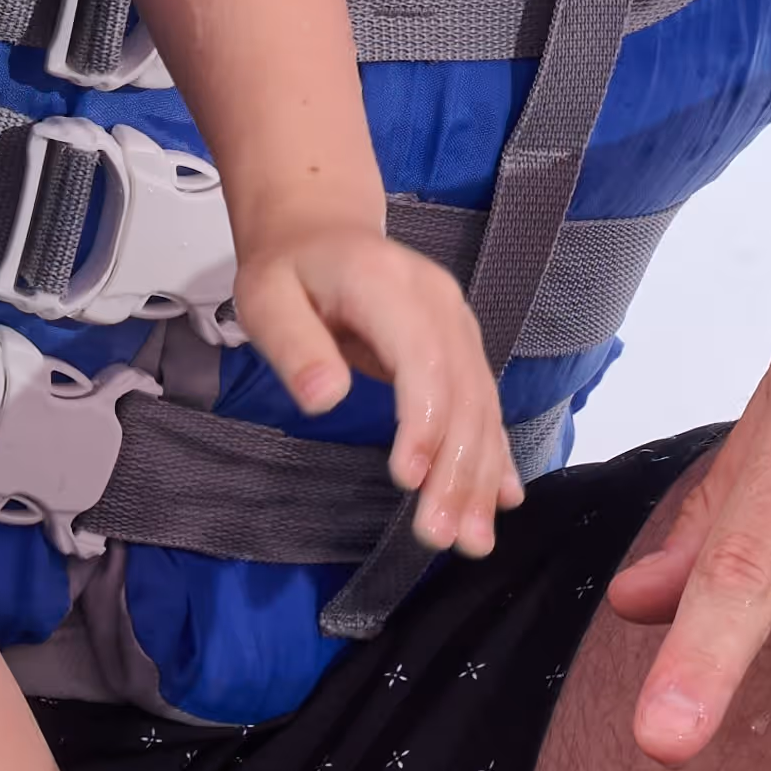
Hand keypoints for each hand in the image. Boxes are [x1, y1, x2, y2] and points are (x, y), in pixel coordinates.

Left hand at [229, 221, 511, 555]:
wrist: (323, 230)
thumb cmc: (288, 270)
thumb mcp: (266, 298)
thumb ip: (294, 346)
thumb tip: (324, 398)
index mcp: (387, 284)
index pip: (422, 358)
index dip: (424, 420)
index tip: (408, 480)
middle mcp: (439, 304)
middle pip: (461, 392)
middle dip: (456, 469)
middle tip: (440, 536)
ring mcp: (458, 326)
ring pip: (481, 406)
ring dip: (479, 476)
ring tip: (471, 540)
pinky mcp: (463, 348)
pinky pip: (485, 404)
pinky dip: (495, 455)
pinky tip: (504, 500)